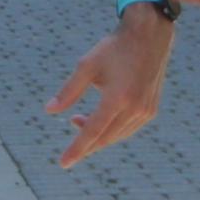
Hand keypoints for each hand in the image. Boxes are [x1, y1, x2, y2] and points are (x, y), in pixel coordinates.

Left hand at [46, 15, 171, 167]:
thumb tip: (49, 111)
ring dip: (97, 136)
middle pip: (105, 138)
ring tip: (79, 121)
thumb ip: (68, 91)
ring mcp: (145, 111)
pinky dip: (112, 131)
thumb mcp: (87, 66)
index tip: (63, 163)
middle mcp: (134, 108)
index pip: (92, 131)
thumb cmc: (114, 49)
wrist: (149, 36)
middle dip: (85, 143)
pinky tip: (101, 120)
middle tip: (69, 129)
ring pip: (116, 136)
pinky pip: (128, 129)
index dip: (76, 149)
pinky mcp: (151, 110)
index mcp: (117, 98)